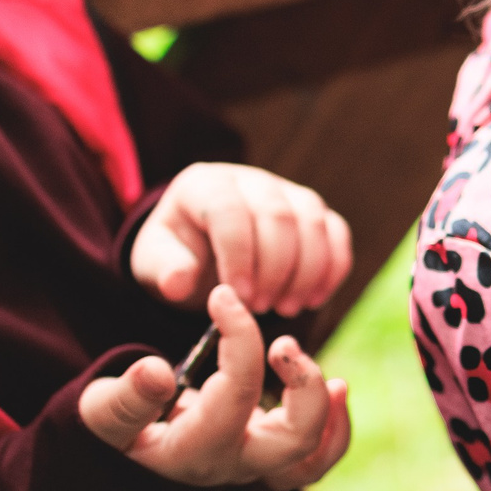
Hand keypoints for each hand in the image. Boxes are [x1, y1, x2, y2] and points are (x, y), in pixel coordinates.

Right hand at [78, 285, 352, 487]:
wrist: (128, 452)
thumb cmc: (117, 421)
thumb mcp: (102, 409)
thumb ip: (124, 397)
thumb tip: (157, 372)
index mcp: (192, 452)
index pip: (236, 395)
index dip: (240, 338)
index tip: (224, 296)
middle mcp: (232, 465)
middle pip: (293, 443)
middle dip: (303, 386)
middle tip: (283, 342)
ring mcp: (255, 464)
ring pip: (311, 457)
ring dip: (325, 409)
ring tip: (309, 361)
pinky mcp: (270, 457)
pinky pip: (317, 459)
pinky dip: (336, 428)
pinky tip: (337, 388)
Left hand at [131, 163, 353, 315]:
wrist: (201, 251)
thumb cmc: (176, 255)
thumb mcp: (154, 263)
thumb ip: (165, 269)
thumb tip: (178, 282)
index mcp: (205, 185)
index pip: (230, 211)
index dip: (239, 255)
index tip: (238, 298)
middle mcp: (250, 181)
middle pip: (277, 215)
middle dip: (274, 268)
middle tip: (260, 308)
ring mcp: (286, 193)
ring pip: (312, 221)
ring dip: (305, 272)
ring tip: (285, 309)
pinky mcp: (312, 213)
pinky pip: (336, 232)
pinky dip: (332, 268)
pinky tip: (314, 300)